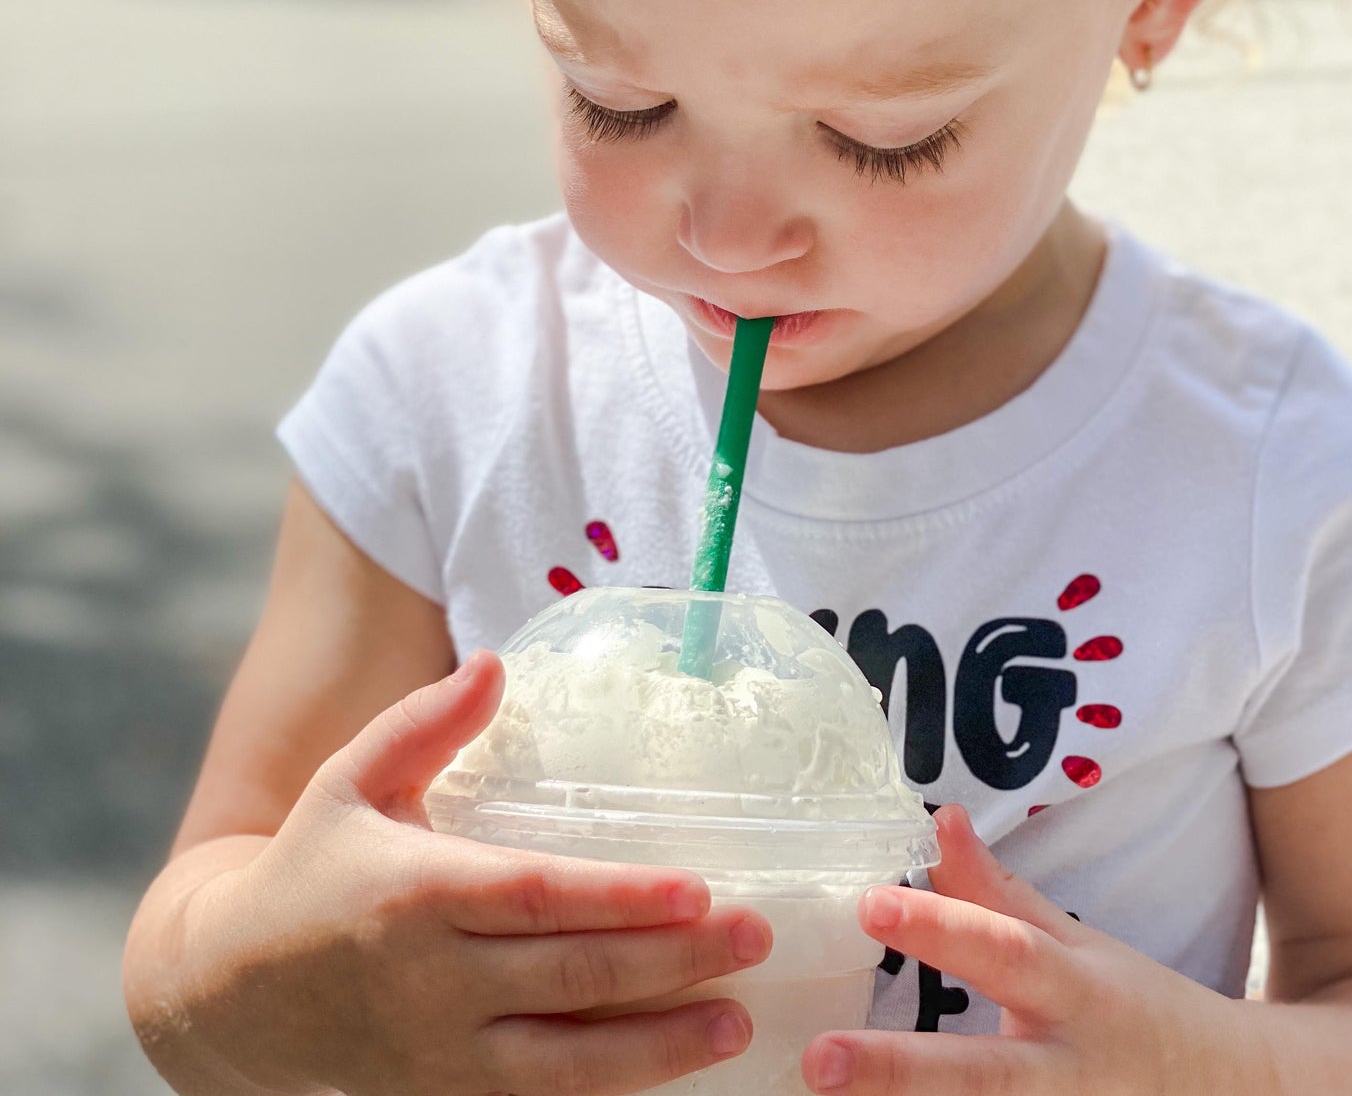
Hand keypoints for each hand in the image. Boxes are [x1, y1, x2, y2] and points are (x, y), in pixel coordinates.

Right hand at [189, 651, 769, 1095]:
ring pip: (565, 1064)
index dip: (620, 898)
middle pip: (570, 978)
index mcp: (416, 893)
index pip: (535, 898)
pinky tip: (670, 1071)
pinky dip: (607, 1093)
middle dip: (670, 964)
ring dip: (657, 1048)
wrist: (231, 994)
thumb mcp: (351, 781)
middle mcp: (433, 983)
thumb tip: (497, 663)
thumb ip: (424, 723)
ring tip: (736, 1024)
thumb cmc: (311, 867)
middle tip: (754, 937)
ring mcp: (440, 1056)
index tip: (699, 888)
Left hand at [802, 804, 1274, 1095]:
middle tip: (820, 1061)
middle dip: (899, 1071)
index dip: (940, 928)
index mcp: (1074, 993)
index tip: (867, 904)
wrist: (1236, 1093)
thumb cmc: (1133, 1009)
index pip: (1002, 952)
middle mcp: (1070, 1072)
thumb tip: (942, 818)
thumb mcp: (1076, 944)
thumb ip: (999, 893)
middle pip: (981, 1075)